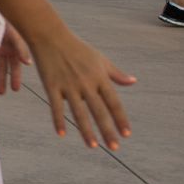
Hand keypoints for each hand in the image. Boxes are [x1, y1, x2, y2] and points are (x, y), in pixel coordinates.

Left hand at [0, 25, 30, 94]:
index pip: (15, 66)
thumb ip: (21, 49)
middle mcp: (5, 50)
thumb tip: (28, 64)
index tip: (15, 90)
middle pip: (4, 69)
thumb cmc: (6, 22)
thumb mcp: (15, 36)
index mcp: (14, 48)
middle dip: (3, 80)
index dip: (15, 77)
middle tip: (2, 93)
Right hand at [27, 29, 134, 149]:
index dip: (120, 119)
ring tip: (93, 146)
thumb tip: (133, 82)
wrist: (50, 36)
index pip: (114, 103)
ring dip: (86, 130)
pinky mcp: (52, 86)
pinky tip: (61, 134)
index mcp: (99, 77)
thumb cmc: (77, 48)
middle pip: (99, 111)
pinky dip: (58, 121)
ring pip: (79, 113)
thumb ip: (116, 73)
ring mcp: (68, 86)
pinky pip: (56, 107)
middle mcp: (86, 83)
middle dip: (108, 130)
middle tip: (115, 147)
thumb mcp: (100, 59)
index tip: (127, 134)